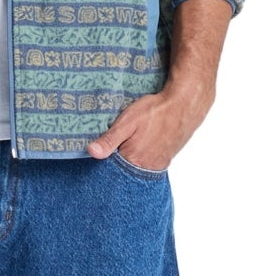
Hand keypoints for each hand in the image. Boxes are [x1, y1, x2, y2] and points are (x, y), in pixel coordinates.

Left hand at [85, 79, 214, 171]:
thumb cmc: (155, 111)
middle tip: (118, 144)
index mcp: (133, 160)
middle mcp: (146, 167)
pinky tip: (141, 146)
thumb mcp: (127, 121)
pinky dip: (141, 159)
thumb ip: (109, 139)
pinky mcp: (165, 161)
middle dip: (117, 161)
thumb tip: (91, 153)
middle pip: (124, 170)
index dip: (104, 160)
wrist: (184, 105)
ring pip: (136, 168)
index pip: (110, 169)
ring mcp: (157, 165)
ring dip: (130, 160)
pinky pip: (148, 165)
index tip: (99, 152)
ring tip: (129, 144)